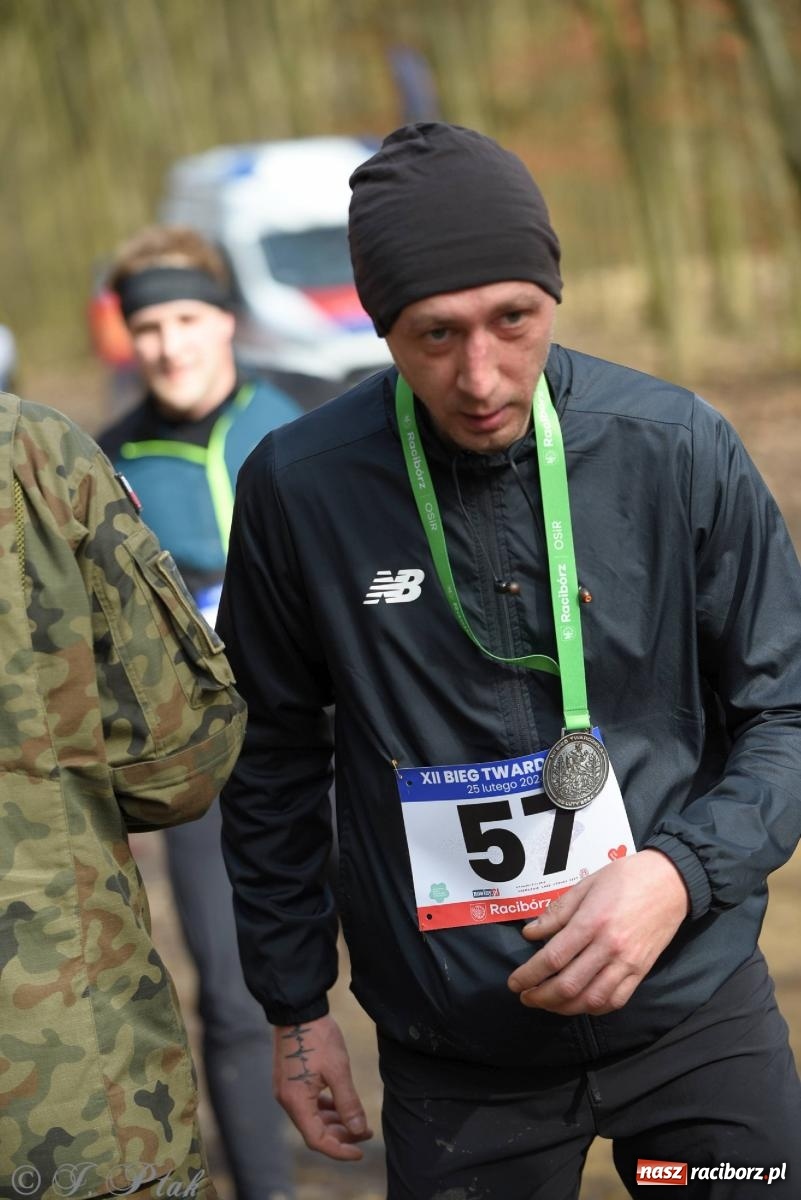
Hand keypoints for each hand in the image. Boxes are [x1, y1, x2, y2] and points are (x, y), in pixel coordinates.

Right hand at [273, 1014, 372, 1160]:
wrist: (298, 1010)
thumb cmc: (318, 1037)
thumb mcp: (338, 1070)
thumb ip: (348, 1103)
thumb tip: (359, 1130)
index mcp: (296, 1102)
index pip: (317, 1140)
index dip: (340, 1150)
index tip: (360, 1152)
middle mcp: (287, 1100)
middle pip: (314, 1131)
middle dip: (341, 1135)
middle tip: (365, 1132)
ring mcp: (287, 1090)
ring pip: (312, 1118)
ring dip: (334, 1122)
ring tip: (357, 1120)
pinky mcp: (290, 1081)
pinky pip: (308, 1104)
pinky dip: (325, 1109)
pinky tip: (340, 1105)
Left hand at [507, 849, 689, 1015]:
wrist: (671, 882)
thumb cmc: (625, 877)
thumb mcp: (586, 885)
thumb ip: (557, 912)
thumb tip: (530, 934)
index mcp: (592, 922)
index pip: (553, 958)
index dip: (529, 975)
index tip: (514, 982)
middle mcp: (609, 947)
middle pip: (568, 986)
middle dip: (541, 997)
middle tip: (525, 996)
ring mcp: (627, 963)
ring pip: (591, 1000)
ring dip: (563, 1008)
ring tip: (547, 1003)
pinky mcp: (641, 972)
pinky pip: (615, 1000)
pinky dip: (593, 1007)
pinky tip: (578, 1003)